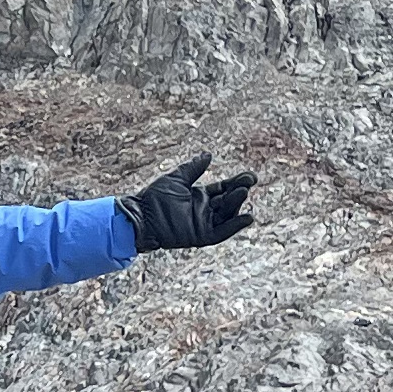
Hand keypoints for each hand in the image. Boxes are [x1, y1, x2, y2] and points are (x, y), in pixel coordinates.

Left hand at [120, 152, 256, 254]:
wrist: (141, 215)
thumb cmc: (154, 197)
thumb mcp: (177, 178)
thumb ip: (193, 168)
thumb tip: (209, 155)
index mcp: (199, 196)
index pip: (223, 189)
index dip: (236, 182)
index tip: (249, 176)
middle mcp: (204, 210)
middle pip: (228, 200)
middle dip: (239, 190)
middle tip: (251, 180)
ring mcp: (203, 224)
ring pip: (226, 214)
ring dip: (236, 204)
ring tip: (244, 191)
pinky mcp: (201, 236)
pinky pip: (222, 232)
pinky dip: (235, 226)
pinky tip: (247, 217)